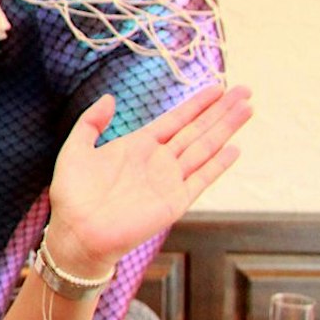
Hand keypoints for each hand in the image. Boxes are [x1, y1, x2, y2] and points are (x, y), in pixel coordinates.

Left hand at [45, 85, 251, 277]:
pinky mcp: (175, 201)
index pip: (175, 120)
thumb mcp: (75, 149)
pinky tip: (234, 148)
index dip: (196, 104)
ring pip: (204, 148)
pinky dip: (218, 165)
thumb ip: (91, 122)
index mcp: (137, 146)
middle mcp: (158, 161)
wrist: (77, 232)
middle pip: (197, 130)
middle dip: (220, 110)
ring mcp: (169, 180)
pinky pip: (201, 179)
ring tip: (247, 109)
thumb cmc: (72, 195)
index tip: (217, 87)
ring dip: (226, 129)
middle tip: (244, 91)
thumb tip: (109, 97)